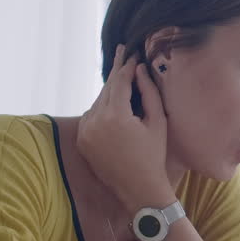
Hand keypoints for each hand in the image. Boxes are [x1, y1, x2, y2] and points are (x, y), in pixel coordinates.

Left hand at [77, 44, 171, 207]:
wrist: (139, 189)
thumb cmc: (154, 155)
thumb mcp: (157, 122)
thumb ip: (149, 93)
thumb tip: (140, 69)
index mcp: (116, 117)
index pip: (120, 82)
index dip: (128, 66)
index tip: (134, 53)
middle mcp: (95, 122)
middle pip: (106, 89)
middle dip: (116, 71)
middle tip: (122, 51)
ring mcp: (86, 132)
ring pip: (97, 102)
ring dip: (109, 90)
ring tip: (120, 76)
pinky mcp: (82, 141)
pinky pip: (91, 116)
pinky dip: (101, 107)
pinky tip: (112, 101)